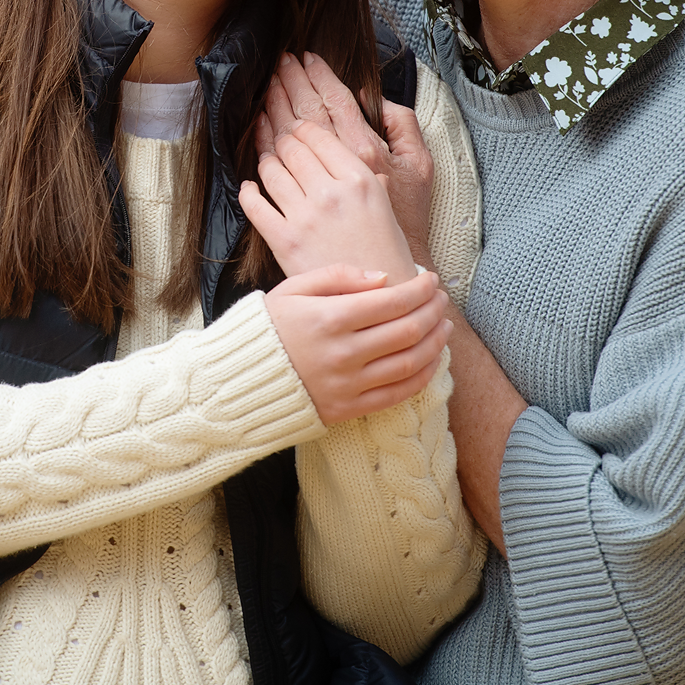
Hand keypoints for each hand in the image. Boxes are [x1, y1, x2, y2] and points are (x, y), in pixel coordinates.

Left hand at [241, 116, 416, 281]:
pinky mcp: (285, 241)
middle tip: (277, 139)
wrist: (381, 300)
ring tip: (266, 161)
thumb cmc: (386, 253)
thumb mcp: (386, 205)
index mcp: (360, 179)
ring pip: (271, 171)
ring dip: (265, 162)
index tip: (296, 128)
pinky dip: (248, 192)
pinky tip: (250, 188)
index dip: (302, 128)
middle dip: (280, 139)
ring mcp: (306, 217)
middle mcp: (331, 193)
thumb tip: (348, 156)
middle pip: (291, 149)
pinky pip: (255, 206)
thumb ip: (367, 176)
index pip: (318, 137)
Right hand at [264, 266, 453, 424]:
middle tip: (441, 299)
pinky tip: (431, 358)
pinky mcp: (350, 408)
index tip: (430, 279)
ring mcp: (348, 384)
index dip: (419, 289)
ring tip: (443, 325)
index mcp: (329, 318)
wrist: (241, 379)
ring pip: (410, 362)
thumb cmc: (271, 326)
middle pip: (407, 330)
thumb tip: (383, 278)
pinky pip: (399, 394)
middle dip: (433, 310)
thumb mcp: (293, 288)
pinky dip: (423, 375)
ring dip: (435, 341)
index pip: (391, 301)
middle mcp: (343, 353)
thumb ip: (337, 276)